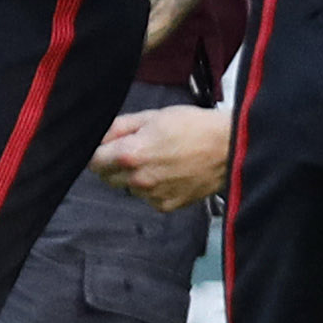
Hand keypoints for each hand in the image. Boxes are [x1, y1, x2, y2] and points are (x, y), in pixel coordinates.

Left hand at [90, 103, 233, 211]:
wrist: (229, 148)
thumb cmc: (193, 126)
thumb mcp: (152, 116)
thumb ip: (119, 127)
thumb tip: (98, 136)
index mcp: (129, 154)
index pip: (93, 161)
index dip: (98, 152)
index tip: (107, 147)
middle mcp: (137, 180)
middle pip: (106, 177)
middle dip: (112, 164)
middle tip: (135, 150)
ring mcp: (152, 196)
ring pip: (127, 188)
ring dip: (133, 177)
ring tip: (158, 160)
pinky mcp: (166, 206)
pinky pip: (147, 198)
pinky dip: (152, 188)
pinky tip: (169, 173)